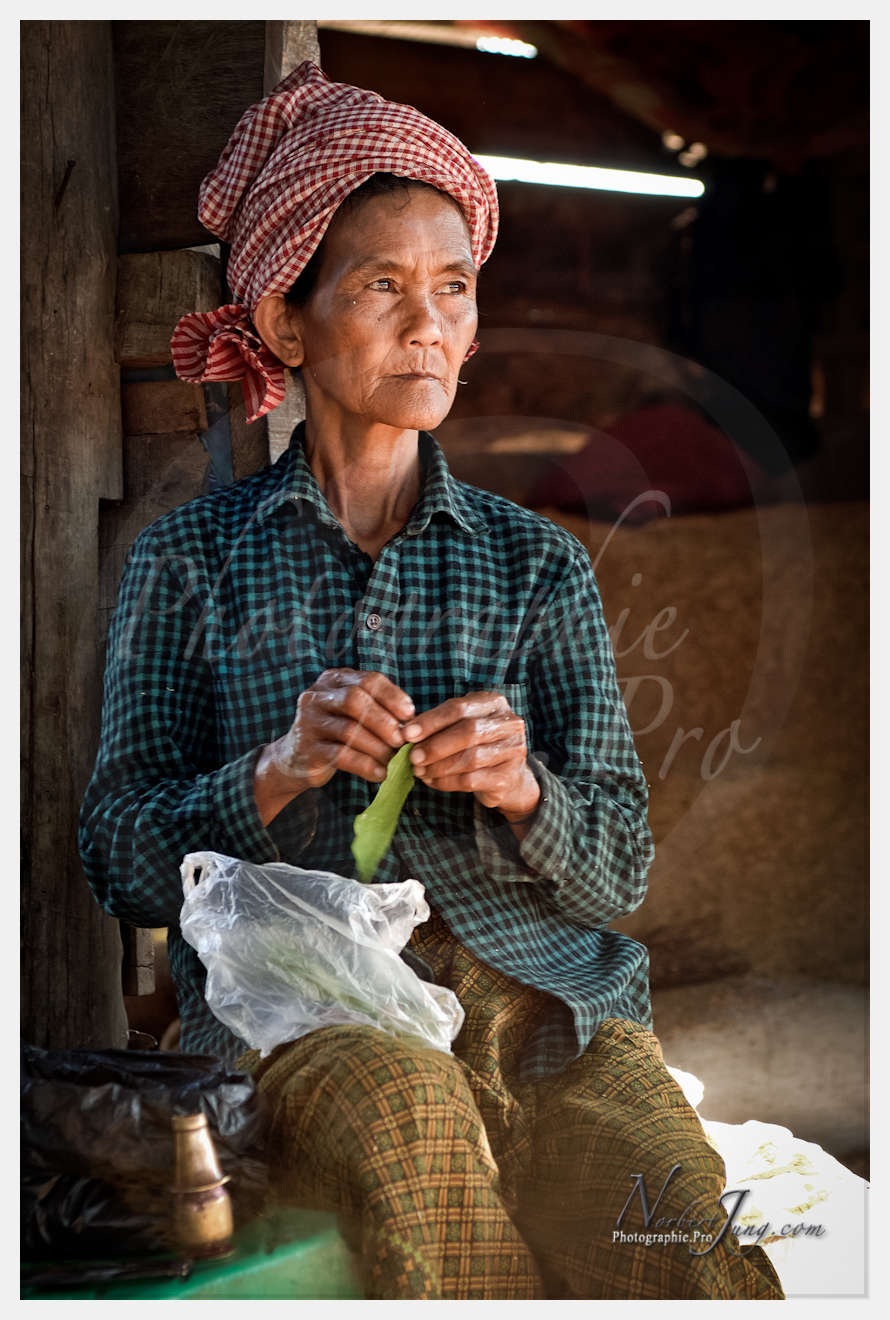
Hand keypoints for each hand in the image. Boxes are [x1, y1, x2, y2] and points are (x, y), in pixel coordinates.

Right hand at [254, 669, 414, 824]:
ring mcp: (308, 721)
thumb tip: (411, 723)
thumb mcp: (353, 713)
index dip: (392, 696)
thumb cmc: (335, 733)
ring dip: (377, 747)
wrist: (296, 758)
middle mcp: (316, 696)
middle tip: (402, 740)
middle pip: (356, 700)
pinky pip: (340, 755)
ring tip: (392, 760)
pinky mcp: (307, 749)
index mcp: (333, 680)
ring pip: (349, 729)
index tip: (410, 714)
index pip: (368, 680)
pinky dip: (365, 765)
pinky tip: (379, 774)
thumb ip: (377, 710)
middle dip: (384, 721)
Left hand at [402, 691, 540, 820]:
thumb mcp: (462, 727)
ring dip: (438, 766)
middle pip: (467, 732)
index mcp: (494, 703)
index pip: (458, 708)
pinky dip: (446, 782)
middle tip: (412, 756)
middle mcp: (509, 724)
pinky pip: (471, 780)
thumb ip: (439, 726)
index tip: (407, 733)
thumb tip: (406, 732)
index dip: (430, 721)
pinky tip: (432, 781)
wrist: (509, 778)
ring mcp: (512, 750)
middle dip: (435, 745)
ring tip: (419, 771)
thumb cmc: (478, 746)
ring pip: (470, 758)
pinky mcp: (507, 777)